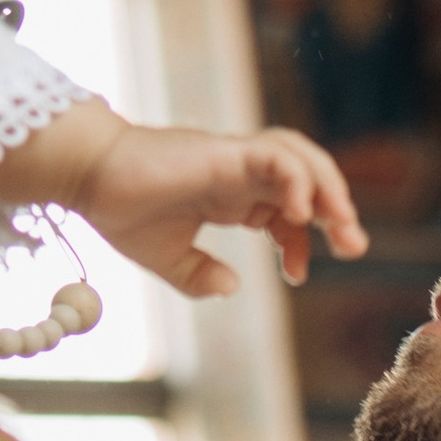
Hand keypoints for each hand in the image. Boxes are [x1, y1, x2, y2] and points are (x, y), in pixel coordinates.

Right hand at [54, 112, 366, 297]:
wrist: (88, 177)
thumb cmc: (120, 209)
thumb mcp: (166, 257)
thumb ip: (197, 275)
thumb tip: (231, 287)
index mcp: (233, 194)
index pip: (288, 209)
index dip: (302, 241)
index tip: (297, 275)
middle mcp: (241, 173)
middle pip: (307, 180)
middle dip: (336, 212)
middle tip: (352, 247)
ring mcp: (236, 158)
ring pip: (301, 157)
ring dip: (329, 188)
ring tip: (340, 226)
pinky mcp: (226, 152)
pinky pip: (276, 155)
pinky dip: (297, 179)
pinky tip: (298, 214)